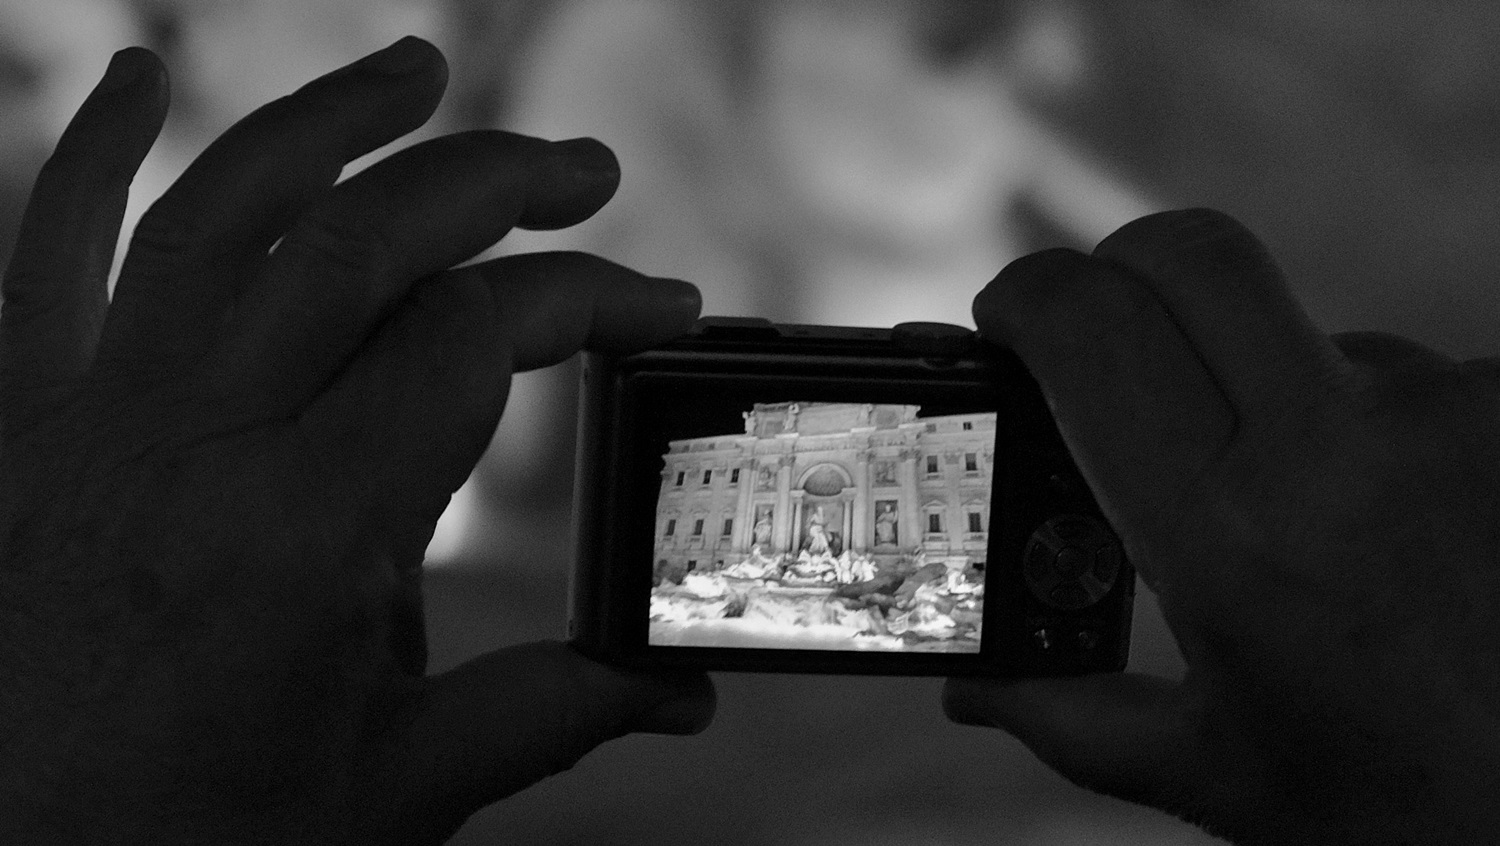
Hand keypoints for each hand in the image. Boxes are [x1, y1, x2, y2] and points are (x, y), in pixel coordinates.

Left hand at [0, 39, 712, 844]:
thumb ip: (547, 713)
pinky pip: (46, 255)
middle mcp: (194, 444)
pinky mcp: (21, 425)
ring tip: (421, 68)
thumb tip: (681, 694)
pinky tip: (138, 73)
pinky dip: (87, 151)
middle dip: (493, 182)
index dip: (587, 300)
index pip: (473, 341)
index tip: (659, 305)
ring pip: (217, 210)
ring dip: (329, 121)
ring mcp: (93, 419)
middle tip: (584, 171)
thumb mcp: (391, 794)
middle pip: (361, 242)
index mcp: (305, 535)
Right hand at [946, 209, 1499, 844]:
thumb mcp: (1208, 769)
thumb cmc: (1401, 808)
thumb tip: (968, 679)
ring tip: (1280, 508)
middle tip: (1094, 343)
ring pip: (1288, 321)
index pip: (1092, 327)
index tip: (1002, 322)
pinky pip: (1382, 369)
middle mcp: (1341, 441)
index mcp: (1230, 533)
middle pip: (1187, 252)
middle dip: (1115, 274)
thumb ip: (1060, 710)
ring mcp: (1443, 404)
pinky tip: (1369, 517)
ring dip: (1245, 376)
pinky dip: (1346, 419)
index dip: (1024, 297)